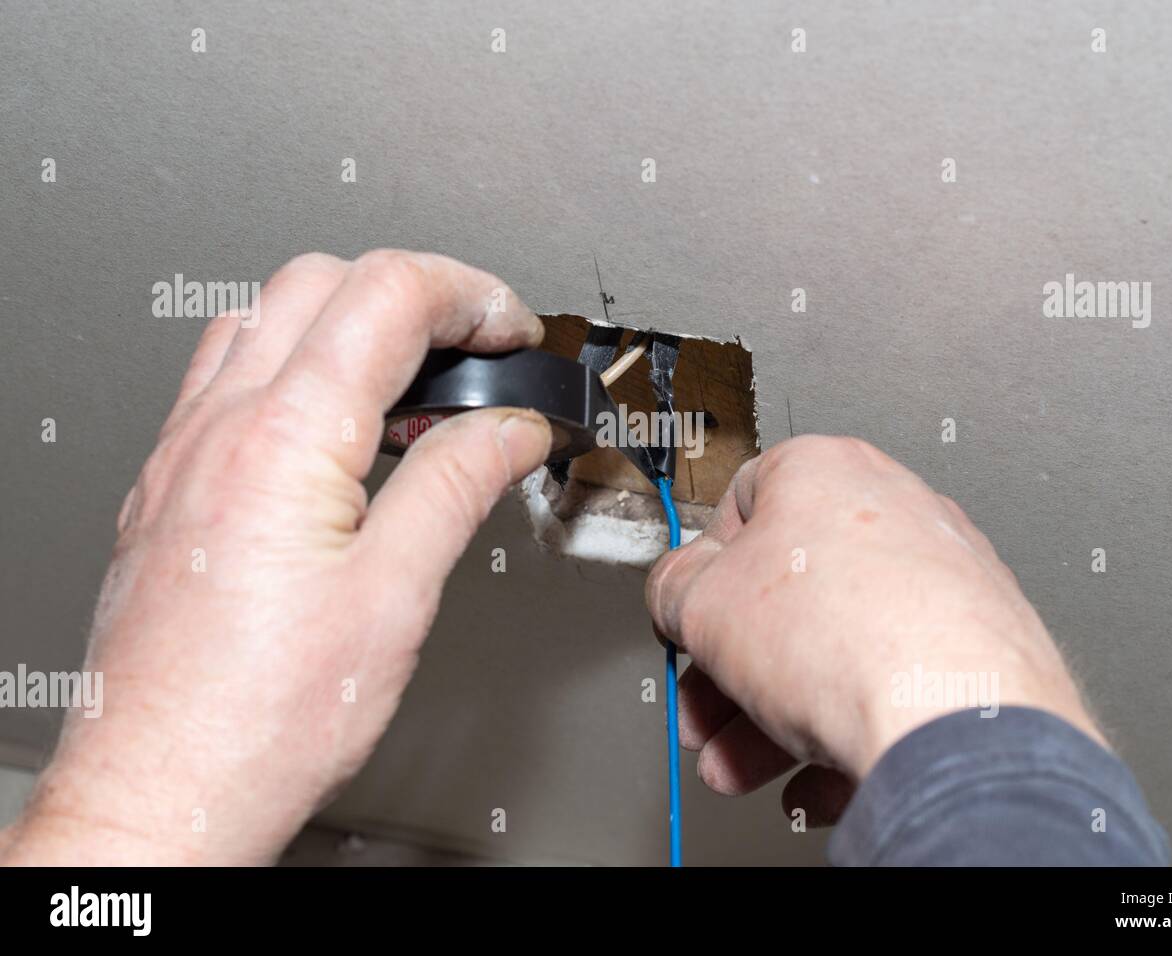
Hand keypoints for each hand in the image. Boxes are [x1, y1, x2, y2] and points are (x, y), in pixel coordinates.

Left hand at [1, 250, 550, 864]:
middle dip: (417, 293)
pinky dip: (297, 366)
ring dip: (350, 321)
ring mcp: (182, 453)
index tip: (515, 332)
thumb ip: (458, 486)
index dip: (473, 295)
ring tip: (412, 388)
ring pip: (266, 316)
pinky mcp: (167, 487)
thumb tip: (510, 429)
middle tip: (479, 348)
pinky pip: (228, 377)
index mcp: (283, 441)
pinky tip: (336, 432)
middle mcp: (218, 428)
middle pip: (324, 280)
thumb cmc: (260, 718)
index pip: (389, 293)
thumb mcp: (395, 598)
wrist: (161, 790)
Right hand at [646, 435, 1102, 826]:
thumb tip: (675, 590)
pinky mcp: (975, 648)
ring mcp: (943, 579)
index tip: (687, 620)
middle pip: (785, 595)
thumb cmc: (847, 638)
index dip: (701, 574)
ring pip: (834, 650)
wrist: (955, 718)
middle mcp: (893, 511)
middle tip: (707, 711)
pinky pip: (889, 688)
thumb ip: (672, 588)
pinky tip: (814, 779)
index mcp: (824, 471)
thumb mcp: (700, 606)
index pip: (738, 508)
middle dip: (732, 669)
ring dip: (773, 715)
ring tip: (744, 764)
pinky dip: (844, 733)